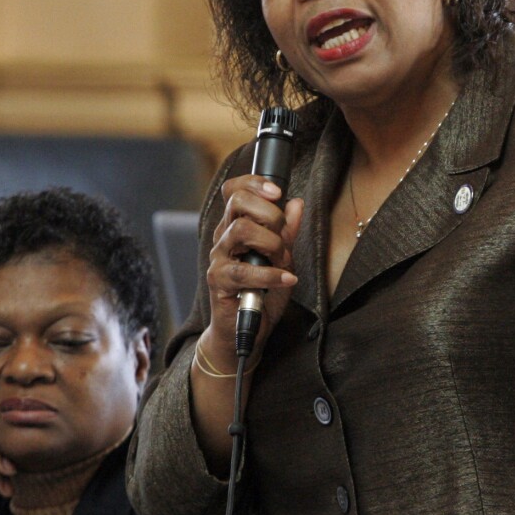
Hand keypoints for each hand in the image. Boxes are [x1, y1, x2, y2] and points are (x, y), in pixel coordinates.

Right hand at [197, 173, 302, 367]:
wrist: (246, 330)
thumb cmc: (262, 293)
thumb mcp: (282, 259)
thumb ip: (288, 232)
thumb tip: (296, 203)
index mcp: (235, 226)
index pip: (234, 191)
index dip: (254, 183)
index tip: (277, 192)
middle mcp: (224, 237)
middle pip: (237, 201)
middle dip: (269, 212)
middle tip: (284, 234)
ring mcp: (219, 258)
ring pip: (240, 229)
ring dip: (271, 242)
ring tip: (283, 259)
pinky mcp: (218, 280)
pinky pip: (243, 270)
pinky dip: (271, 274)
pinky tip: (287, 279)